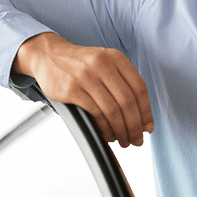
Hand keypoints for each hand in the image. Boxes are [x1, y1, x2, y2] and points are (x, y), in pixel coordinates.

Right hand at [15, 32, 153, 147]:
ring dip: (120, 130)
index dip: (146, 112)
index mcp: (116, 58)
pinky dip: (104, 128)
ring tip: (122, 140)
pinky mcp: (72, 89)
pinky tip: (107, 135)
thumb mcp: (105, 63)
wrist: (48, 55)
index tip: (148, 127)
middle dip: (135, 126)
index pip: (140, 88)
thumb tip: (142, 117)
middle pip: (128, 102)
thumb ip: (123, 83)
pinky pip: (95, 114)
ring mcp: (86, 76)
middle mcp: (103, 64)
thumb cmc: (80, 64)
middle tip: (136, 140)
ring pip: (113, 110)